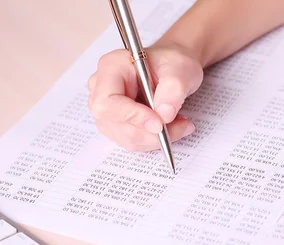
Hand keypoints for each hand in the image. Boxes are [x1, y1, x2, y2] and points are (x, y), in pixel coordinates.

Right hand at [88, 42, 202, 151]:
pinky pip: (134, 141)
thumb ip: (173, 90)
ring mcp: (108, 109)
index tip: (159, 124)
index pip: (107, 102)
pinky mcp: (117, 124)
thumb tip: (164, 115)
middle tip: (181, 126)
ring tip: (180, 124)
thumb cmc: (172, 63)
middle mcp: (102, 89)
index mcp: (111, 67)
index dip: (132, 116)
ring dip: (156, 138)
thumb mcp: (180, 68)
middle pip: (116, 124)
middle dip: (151, 132)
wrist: (173, 69)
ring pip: (127, 137)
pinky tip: (170, 127)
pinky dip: (155, 140)